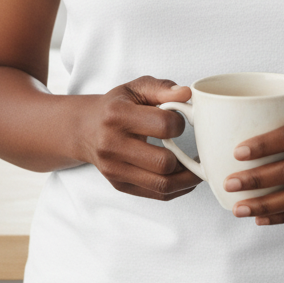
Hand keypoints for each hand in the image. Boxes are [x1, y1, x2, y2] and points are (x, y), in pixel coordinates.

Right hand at [81, 76, 201, 200]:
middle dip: (186, 157)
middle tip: (194, 149)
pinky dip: (178, 189)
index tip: (179, 121)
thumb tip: (186, 94)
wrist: (86, 129)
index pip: (163, 126)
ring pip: (162, 185)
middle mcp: (112, 145)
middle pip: (163, 162)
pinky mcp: (119, 185)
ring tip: (198, 168)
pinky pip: (157, 195)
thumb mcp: (136, 88)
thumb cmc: (116, 106)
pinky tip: (185, 176)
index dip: (180, 122)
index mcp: (117, 115)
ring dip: (187, 179)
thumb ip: (162, 88)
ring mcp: (114, 169)